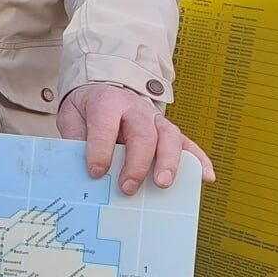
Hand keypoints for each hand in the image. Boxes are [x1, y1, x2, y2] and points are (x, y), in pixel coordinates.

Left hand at [57, 83, 215, 194]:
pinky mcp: (168, 130)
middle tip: (128, 187)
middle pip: (143, 133)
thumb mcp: (72, 117)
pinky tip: (205, 176)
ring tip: (162, 184)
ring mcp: (156, 119)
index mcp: (107, 102)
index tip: (96, 172)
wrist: (104, 89)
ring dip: (168, 162)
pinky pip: (187, 143)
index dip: (100, 150)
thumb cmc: (89, 109)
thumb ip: (76, 139)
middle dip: (136, 162)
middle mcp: (135, 108)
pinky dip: (199, 159)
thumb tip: (81, 169)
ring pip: (169, 136)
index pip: (105, 125)